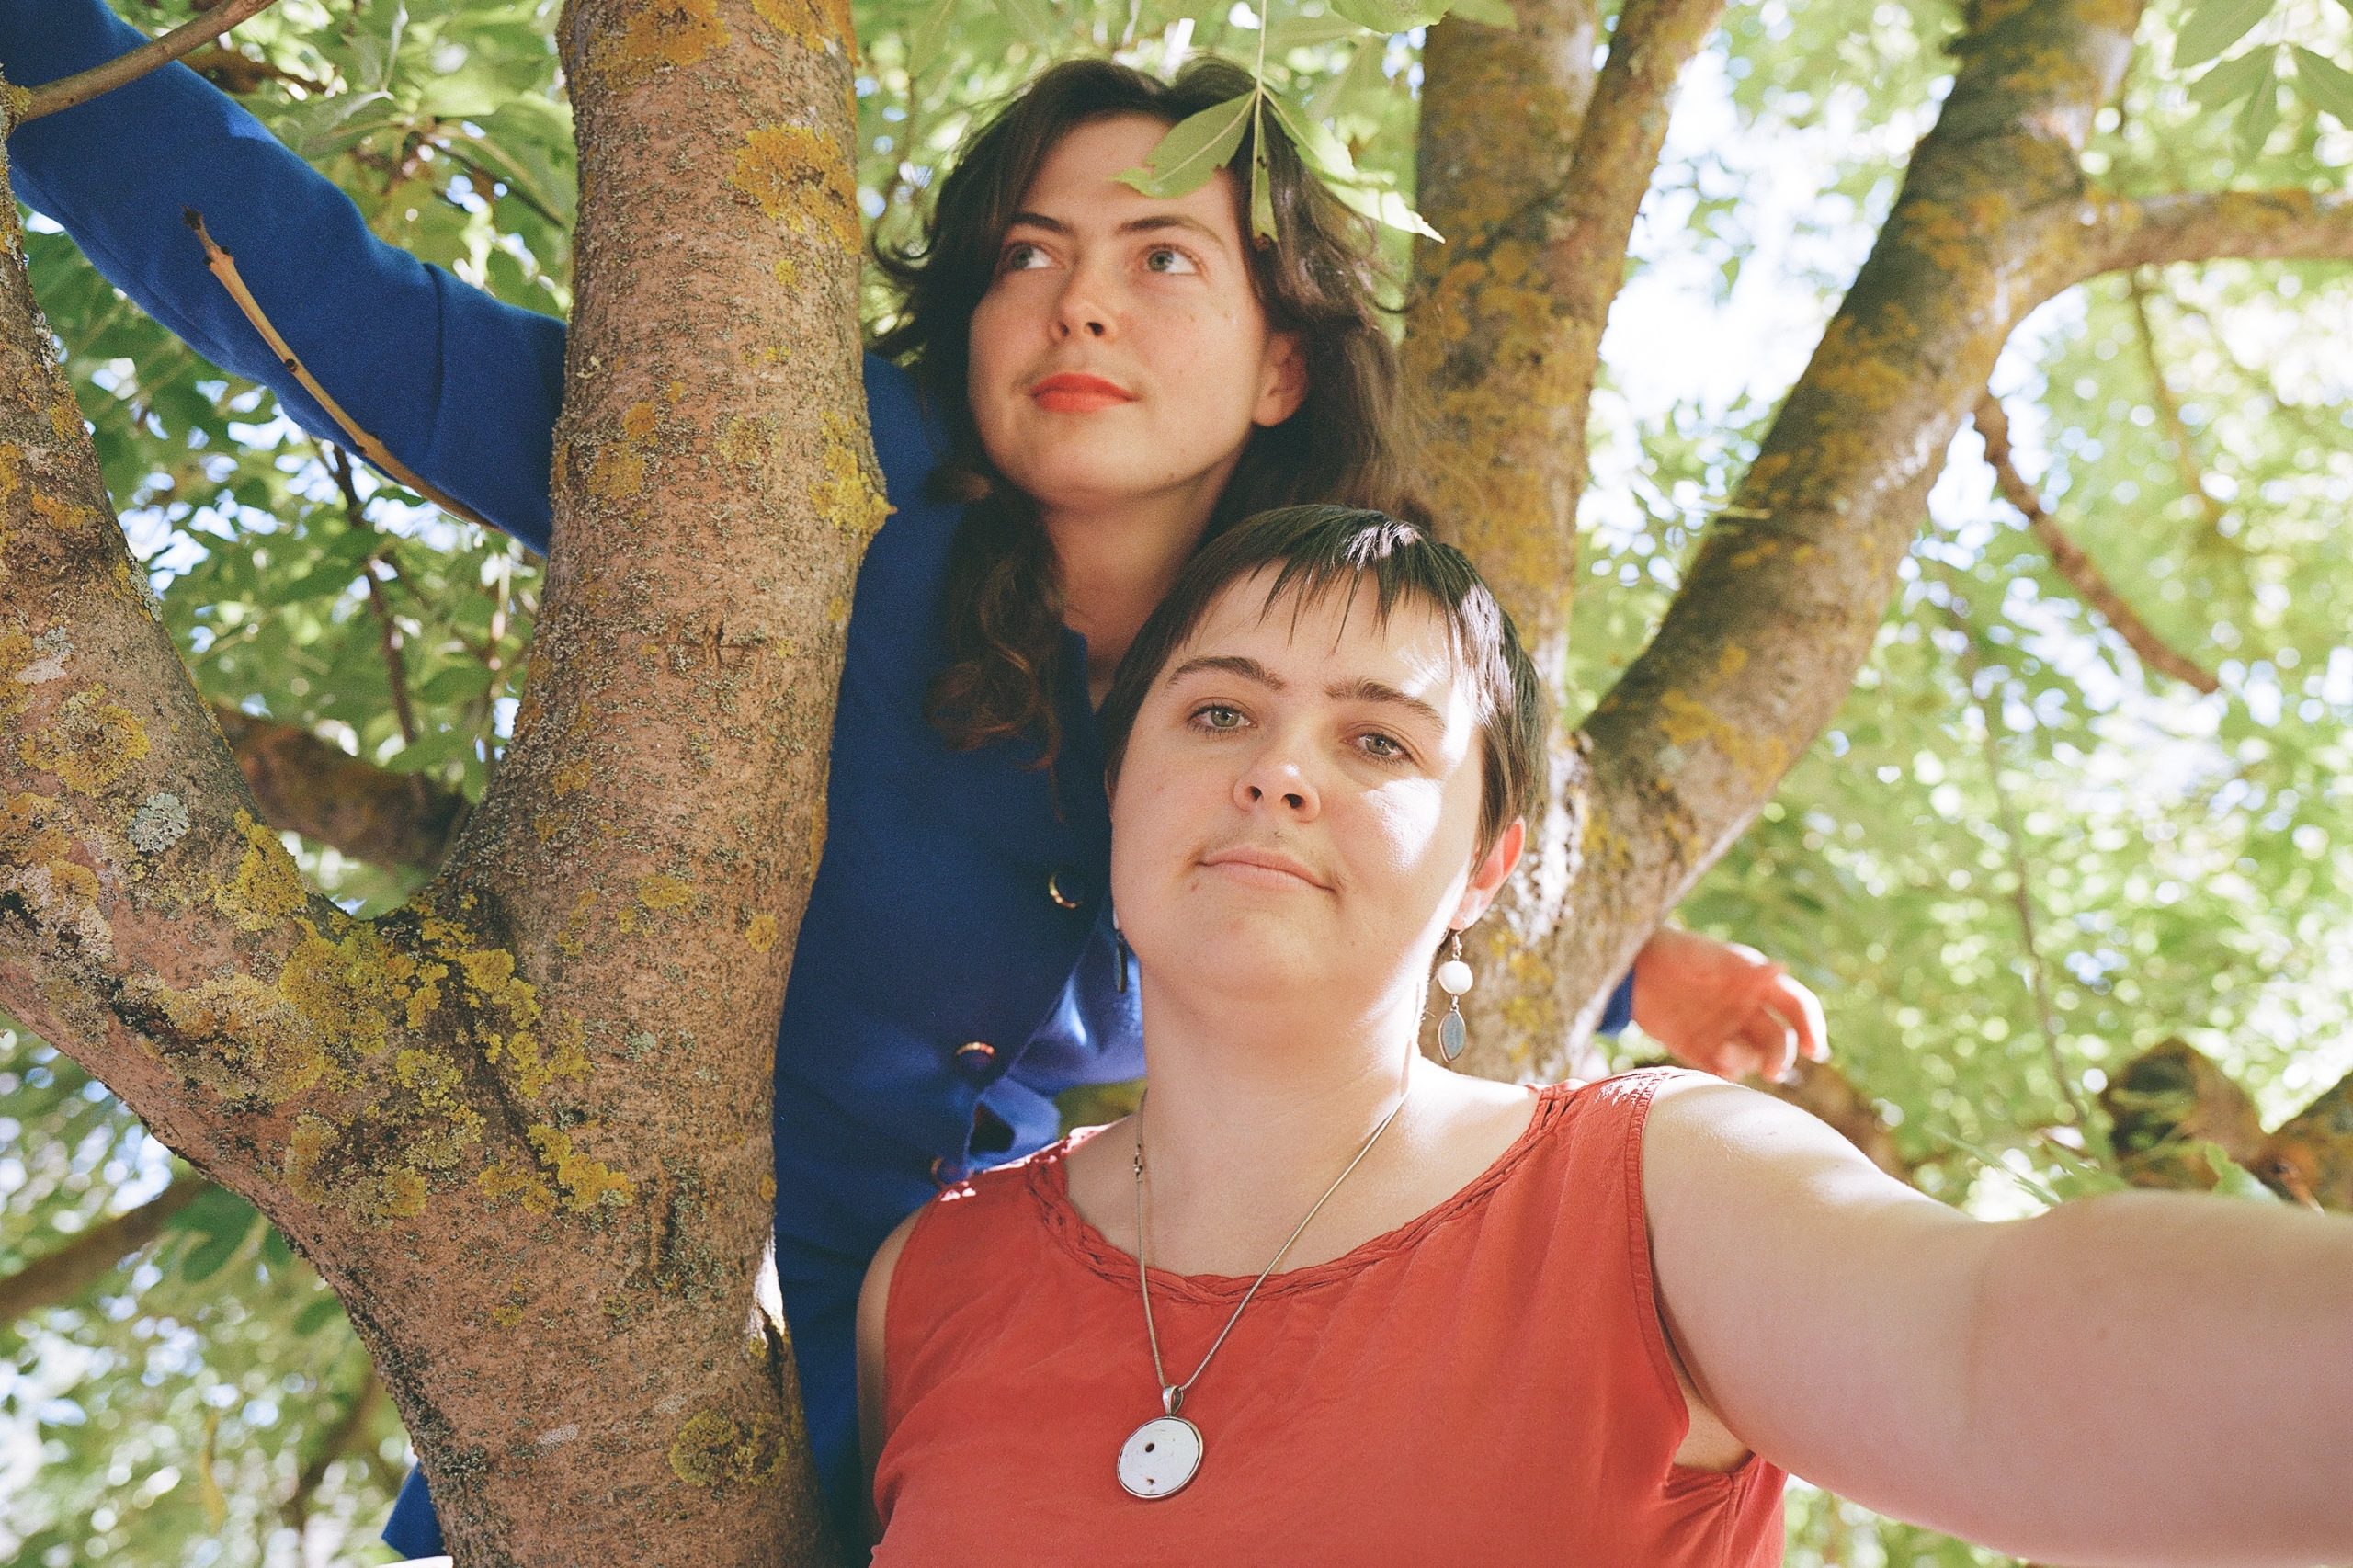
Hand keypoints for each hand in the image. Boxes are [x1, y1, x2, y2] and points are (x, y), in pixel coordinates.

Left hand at [1630, 927, 1826, 1081]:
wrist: (1633, 968)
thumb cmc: (1677, 953)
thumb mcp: (1711, 958)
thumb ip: (1745, 968)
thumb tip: (1783, 968)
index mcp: (1758, 985)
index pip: (1797, 1008)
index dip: (1811, 1028)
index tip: (1815, 1050)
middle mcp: (1747, 1011)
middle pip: (1779, 1041)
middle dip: (1779, 1057)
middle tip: (1771, 1070)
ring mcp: (1725, 1032)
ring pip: (1752, 1058)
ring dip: (1745, 1062)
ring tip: (1723, 1055)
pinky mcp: (1700, 1050)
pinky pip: (1722, 1070)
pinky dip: (1725, 1073)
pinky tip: (1717, 1067)